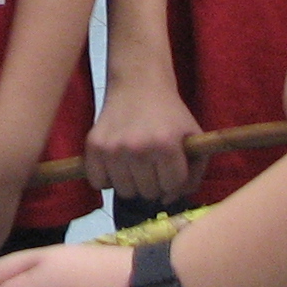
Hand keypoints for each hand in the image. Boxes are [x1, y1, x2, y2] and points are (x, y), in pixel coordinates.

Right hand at [82, 63, 202, 202]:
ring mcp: (113, 148)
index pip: (172, 187)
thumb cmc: (169, 114)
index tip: (171, 163)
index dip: (174, 178)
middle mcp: (138, 148)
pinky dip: (107, 178)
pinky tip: (116, 162)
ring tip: (135, 162)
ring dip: (132, 182)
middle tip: (152, 162)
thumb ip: (193, 175)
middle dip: (154, 181)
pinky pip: (98, 183)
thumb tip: (168, 202)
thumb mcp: (193, 137)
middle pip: (148, 193)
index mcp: (166, 145)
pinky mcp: (93, 146)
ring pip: (124, 192)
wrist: (138, 84)